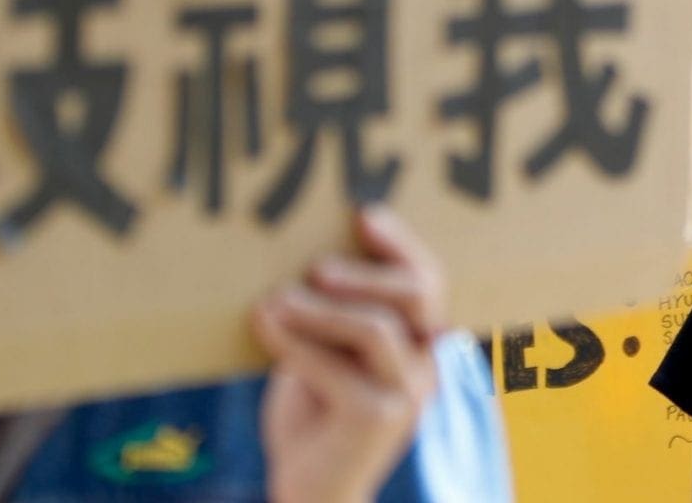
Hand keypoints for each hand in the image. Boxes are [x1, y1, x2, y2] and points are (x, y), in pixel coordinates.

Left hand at [254, 206, 445, 502]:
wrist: (312, 492)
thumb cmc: (315, 414)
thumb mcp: (327, 354)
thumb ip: (331, 315)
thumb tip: (298, 253)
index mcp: (419, 341)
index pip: (428, 281)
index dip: (400, 244)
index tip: (363, 215)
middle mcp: (426, 363)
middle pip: (416, 296)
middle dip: (366, 272)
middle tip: (316, 268)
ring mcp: (406, 393)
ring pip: (375, 328)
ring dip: (319, 308)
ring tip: (275, 299)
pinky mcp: (376, 418)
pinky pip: (335, 367)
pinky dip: (293, 342)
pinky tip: (263, 325)